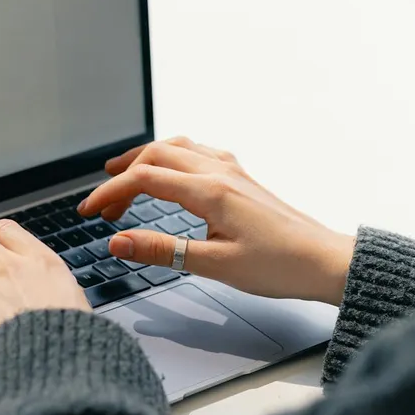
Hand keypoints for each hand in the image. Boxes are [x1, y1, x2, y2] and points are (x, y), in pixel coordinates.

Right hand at [78, 137, 355, 305]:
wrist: (324, 262)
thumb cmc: (279, 266)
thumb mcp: (214, 265)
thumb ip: (163, 251)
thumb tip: (119, 242)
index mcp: (210, 191)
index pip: (145, 179)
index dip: (110, 193)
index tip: (90, 211)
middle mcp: (221, 173)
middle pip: (157, 154)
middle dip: (123, 174)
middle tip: (103, 203)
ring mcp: (234, 173)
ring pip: (179, 148)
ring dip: (147, 159)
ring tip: (125, 178)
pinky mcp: (243, 180)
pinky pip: (199, 153)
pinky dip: (173, 158)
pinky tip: (173, 175)